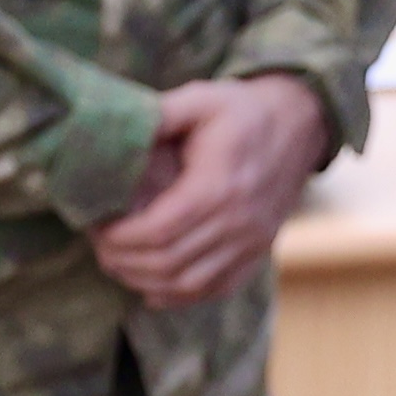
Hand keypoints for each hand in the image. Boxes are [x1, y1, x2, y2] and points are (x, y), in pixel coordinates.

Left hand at [91, 73, 331, 306]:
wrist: (300, 123)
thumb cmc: (242, 110)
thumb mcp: (200, 99)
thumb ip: (157, 115)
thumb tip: (112, 131)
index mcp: (220, 185)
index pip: (158, 230)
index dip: (118, 237)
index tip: (96, 225)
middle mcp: (240, 220)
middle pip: (168, 262)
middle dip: (122, 259)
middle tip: (100, 244)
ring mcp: (253, 240)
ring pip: (188, 283)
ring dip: (144, 280)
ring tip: (119, 262)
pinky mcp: (259, 251)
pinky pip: (215, 288)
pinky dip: (179, 295)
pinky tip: (152, 286)